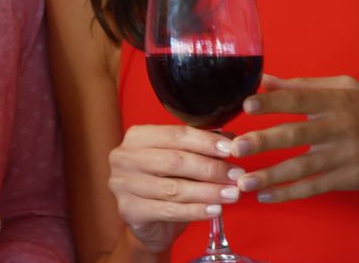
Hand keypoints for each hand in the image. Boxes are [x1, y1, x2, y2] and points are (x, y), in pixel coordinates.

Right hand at [107, 124, 244, 253]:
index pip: (176, 134)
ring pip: (173, 188)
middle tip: (236, 175)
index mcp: (137, 137)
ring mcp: (123, 185)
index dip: (206, 141)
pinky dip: (195, 210)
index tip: (231, 149)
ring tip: (231, 194)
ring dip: (208, 192)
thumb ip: (201, 148)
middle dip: (210, 168)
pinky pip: (169, 211)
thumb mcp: (181, 161)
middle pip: (174, 160)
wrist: (147, 223)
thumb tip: (231, 139)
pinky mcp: (129, 210)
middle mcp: (124, 157)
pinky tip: (215, 210)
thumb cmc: (165, 184)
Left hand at [231, 74, 358, 201]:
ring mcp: (345, 155)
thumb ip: (304, 86)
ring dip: (270, 175)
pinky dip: (289, 194)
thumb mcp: (346, 90)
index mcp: (337, 100)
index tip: (247, 105)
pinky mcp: (348, 179)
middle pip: (297, 133)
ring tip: (242, 181)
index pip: (300, 99)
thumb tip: (264, 79)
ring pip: (302, 166)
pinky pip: (314, 187)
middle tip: (235, 147)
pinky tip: (266, 196)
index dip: (273, 102)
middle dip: (264, 141)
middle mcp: (340, 127)